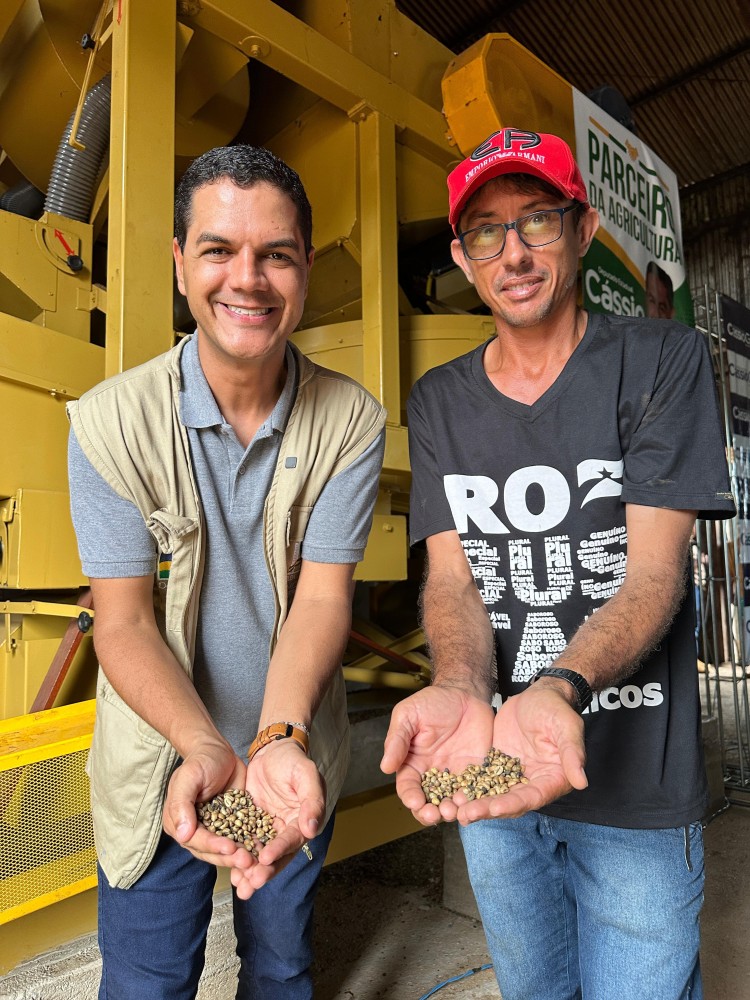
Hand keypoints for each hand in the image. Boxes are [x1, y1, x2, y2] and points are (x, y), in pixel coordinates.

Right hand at [163, 742, 255, 872]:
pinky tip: (262, 850)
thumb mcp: (188, 777)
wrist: (218, 751)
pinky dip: (250, 845)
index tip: (229, 848)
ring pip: (227, 848)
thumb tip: (182, 834)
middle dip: (229, 857)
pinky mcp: (232, 824)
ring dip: (240, 856)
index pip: (195, 840)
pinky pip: (241, 837)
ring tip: (255, 859)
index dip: (212, 846)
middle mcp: (195, 830)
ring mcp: (215, 828)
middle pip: (211, 850)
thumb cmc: (200, 761)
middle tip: (247, 860)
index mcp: (179, 822)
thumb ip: (182, 804)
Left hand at [230, 741, 325, 899]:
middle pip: (276, 855)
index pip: (291, 839)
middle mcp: (287, 830)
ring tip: (240, 887)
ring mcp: (268, 829)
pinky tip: (228, 868)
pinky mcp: (252, 825)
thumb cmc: (293, 760)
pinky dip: (239, 856)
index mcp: (303, 821)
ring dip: (251, 871)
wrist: (273, 750)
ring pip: (260, 854)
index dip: (279, 850)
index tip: (265, 859)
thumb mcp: (306, 775)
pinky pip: (245, 843)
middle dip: (264, 871)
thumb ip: (312, 801)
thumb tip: (312, 829)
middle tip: (251, 884)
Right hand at [380, 686, 494, 824]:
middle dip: (430, 813)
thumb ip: (397, 740)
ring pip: (451, 802)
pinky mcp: (476, 772)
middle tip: (435, 815)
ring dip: (451, 811)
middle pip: (428, 802)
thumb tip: (385, 767)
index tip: (415, 803)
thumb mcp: (408, 715)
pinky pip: (475, 791)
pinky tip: (473, 803)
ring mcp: (455, 775)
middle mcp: (433, 774)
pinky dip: (474, 801)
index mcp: (413, 763)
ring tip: (453, 811)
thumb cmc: (433, 702)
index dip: (410, 797)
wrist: (465, 693)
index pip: (408, 787)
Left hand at [456, 683, 587, 824]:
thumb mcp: (567, 727)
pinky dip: (469, 787)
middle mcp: (532, 782)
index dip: (513, 804)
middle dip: (488, 809)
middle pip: (510, 802)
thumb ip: (572, 754)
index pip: (532, 797)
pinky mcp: (497, 764)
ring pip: (493, 794)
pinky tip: (451, 792)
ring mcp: (513, 775)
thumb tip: (581, 782)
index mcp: (553, 779)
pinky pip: (482, 779)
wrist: (539, 694)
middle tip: (466, 815)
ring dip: (475, 804)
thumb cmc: (556, 709)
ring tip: (453, 810)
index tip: (494, 808)